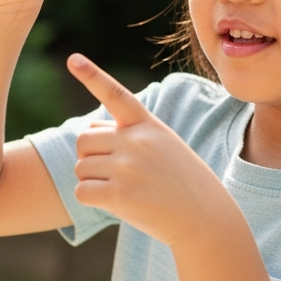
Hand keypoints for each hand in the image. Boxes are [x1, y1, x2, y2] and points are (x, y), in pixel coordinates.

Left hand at [67, 54, 238, 247]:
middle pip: (83, 140)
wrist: (208, 221)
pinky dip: (91, 199)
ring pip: (80, 167)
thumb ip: (129, 134)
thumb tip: (86, 130)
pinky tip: (117, 204)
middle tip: (116, 173)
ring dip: (92, 181)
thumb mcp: (164, 148)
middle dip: (91, 156)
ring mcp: (127, 167)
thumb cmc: (182, 184)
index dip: (92, 76)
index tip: (72, 59)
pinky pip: (81, 192)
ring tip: (125, 190)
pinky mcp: (119, 194)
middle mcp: (136, 141)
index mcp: (148, 126)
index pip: (116, 95)